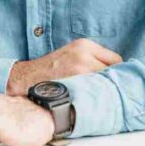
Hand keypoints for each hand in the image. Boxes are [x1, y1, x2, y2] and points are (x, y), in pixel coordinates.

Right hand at [6, 39, 121, 95]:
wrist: (27, 79)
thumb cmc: (51, 69)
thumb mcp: (72, 53)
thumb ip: (92, 58)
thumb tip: (117, 72)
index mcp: (84, 44)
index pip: (116, 59)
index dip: (115, 72)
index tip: (112, 80)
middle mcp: (84, 54)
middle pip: (113, 72)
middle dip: (111, 81)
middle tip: (106, 91)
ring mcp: (80, 69)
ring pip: (106, 83)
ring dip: (104, 90)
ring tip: (97, 96)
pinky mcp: (75, 84)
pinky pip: (96, 93)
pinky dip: (95, 97)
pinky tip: (90, 101)